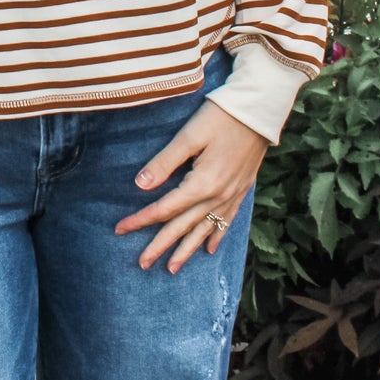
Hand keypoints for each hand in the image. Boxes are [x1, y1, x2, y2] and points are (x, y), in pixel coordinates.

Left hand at [114, 100, 267, 272]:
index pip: (164, 209)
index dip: (140, 220)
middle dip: (160, 246)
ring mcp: (232, 195)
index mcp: (202, 183)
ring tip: (172, 268)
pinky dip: (216, 236)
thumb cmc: (221, 117)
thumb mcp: (189, 135)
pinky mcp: (241, 190)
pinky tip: (210, 250)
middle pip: (183, 226)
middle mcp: (218, 195)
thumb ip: (164, 162)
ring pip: (205, 230)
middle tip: (142, 263)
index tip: (120, 229)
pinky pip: (226, 221)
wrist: (260, 111)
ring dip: (187, 250)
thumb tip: (139, 185)